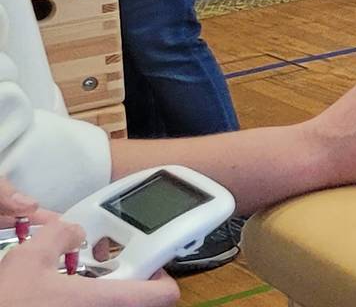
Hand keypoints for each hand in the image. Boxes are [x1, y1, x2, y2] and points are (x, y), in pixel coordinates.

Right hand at [0, 219, 176, 304]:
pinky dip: (86, 303)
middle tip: (109, 266)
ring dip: (105, 292)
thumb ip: (60, 236)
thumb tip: (73, 232)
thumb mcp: (30, 259)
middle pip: (141, 301)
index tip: (150, 262)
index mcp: (105, 302)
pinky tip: (60, 296)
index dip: (163, 275)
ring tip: (80, 278)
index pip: (165, 294)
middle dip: (128, 279)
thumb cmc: (9, 304)